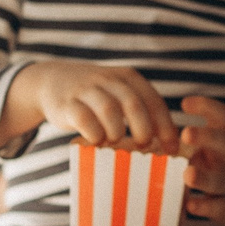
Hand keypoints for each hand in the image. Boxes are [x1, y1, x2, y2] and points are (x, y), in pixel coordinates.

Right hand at [0, 61, 179, 152]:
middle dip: (143, 129)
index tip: (172, 148)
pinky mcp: (67, 103)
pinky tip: (96, 140)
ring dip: (116, 132)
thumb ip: (140, 109)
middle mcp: (109, 80)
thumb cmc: (96, 96)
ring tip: (114, 141)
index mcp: (128, 78)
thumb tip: (168, 145)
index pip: (154, 101)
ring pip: (109, 110)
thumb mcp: (119, 93)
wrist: (52, 80)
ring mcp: (87, 90)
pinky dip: (94, 134)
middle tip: (143, 146)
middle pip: (134, 104)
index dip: (165, 126)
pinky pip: (84, 120)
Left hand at [176, 95, 224, 225]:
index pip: (221, 117)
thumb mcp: (210, 146)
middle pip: (222, 143)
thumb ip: (185, 137)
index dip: (206, 107)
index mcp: (221, 139)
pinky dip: (204, 207)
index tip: (185, 103)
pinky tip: (190, 205)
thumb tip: (141, 129)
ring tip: (188, 175)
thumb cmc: (219, 164)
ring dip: (203, 178)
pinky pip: (218, 207)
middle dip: (205, 137)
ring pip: (219, 180)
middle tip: (186, 133)